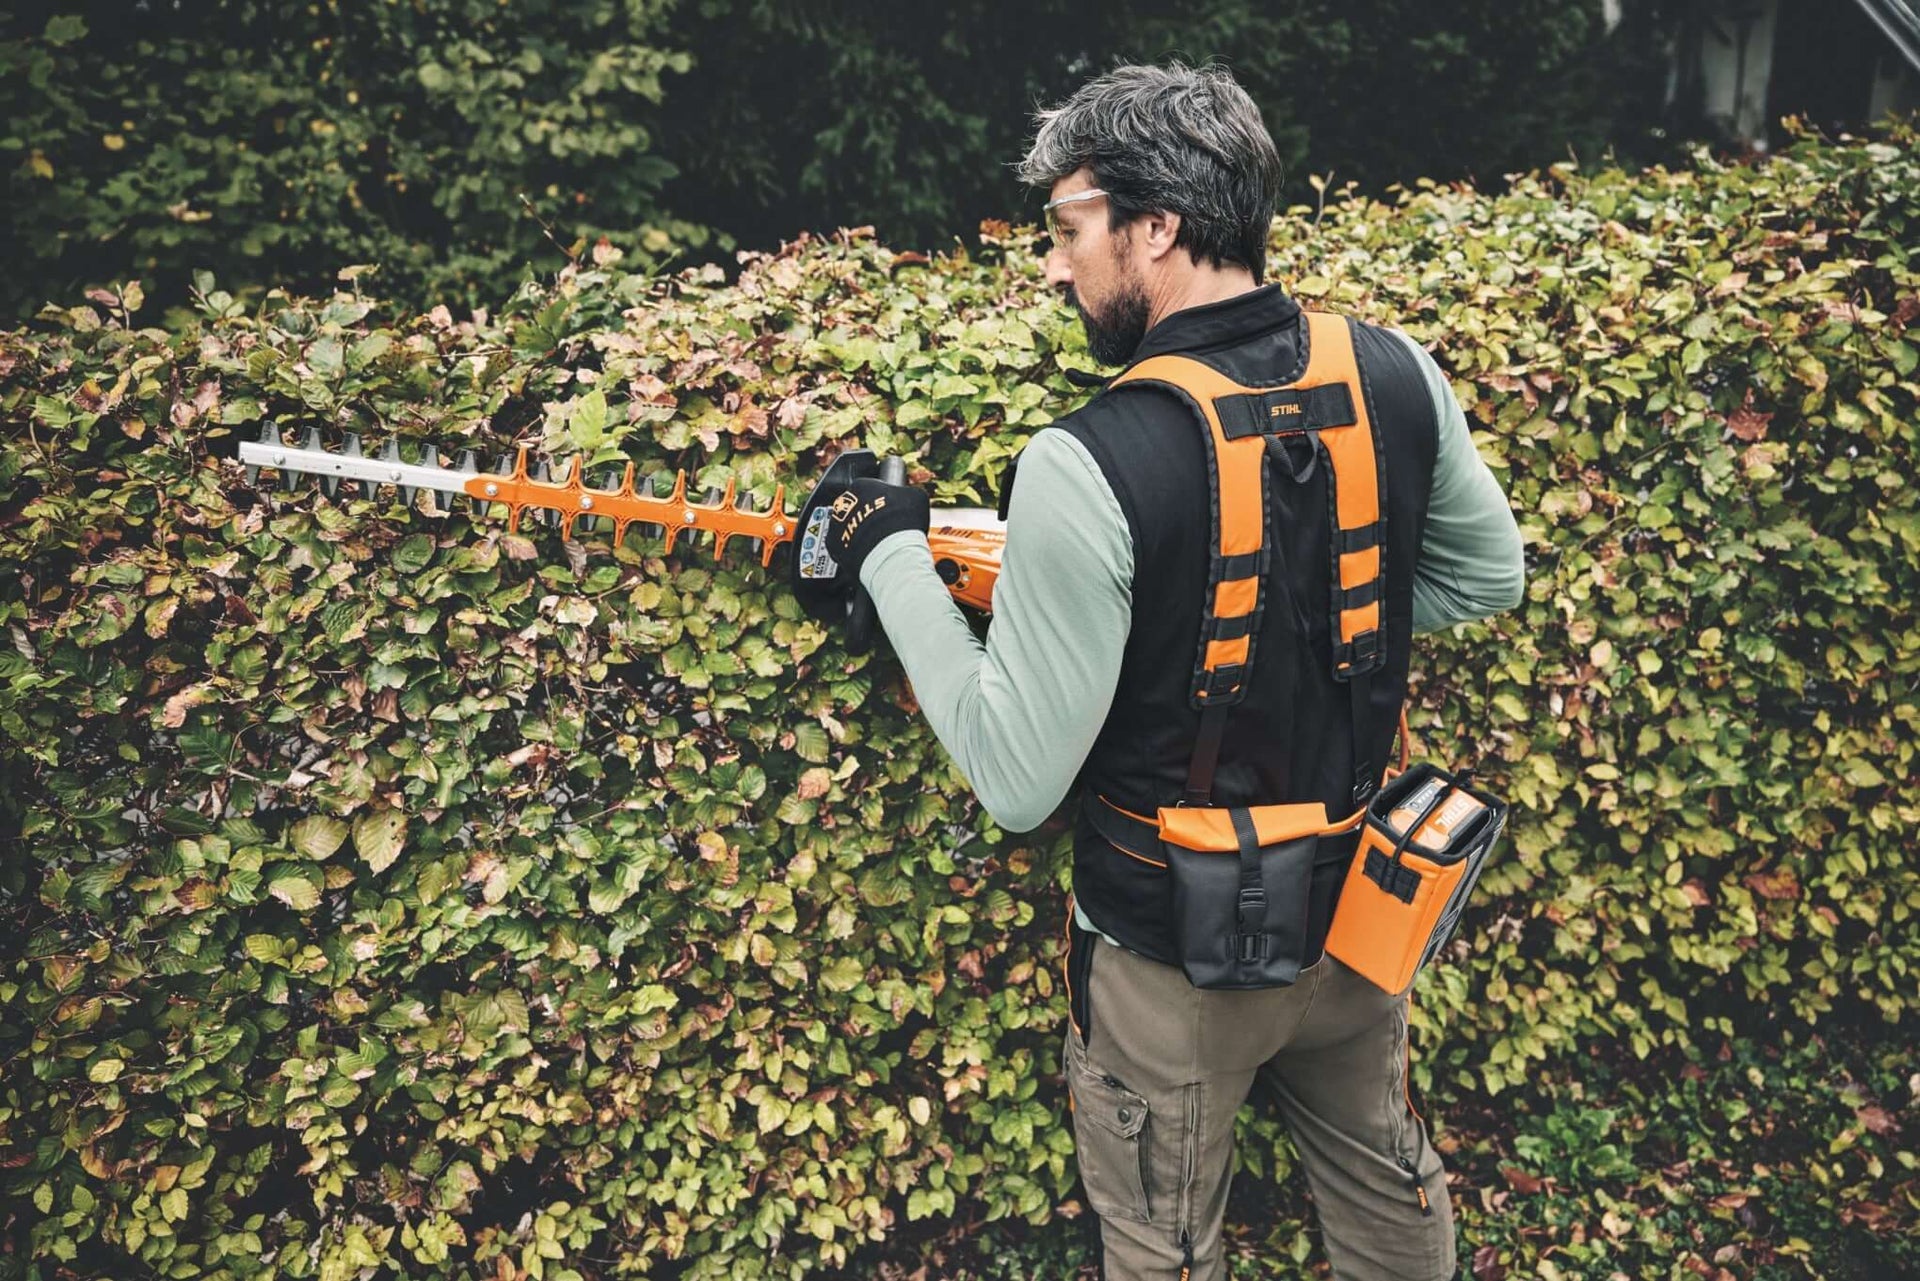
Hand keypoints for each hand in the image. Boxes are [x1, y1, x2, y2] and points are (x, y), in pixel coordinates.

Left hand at [820, 475, 928, 589]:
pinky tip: (868, 552)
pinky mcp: (833, 545)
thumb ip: (906, 493)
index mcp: (861, 486)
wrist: (892, 552)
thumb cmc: (904, 522)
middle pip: (855, 507)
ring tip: (877, 542)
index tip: (889, 509)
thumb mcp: (916, 497)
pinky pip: (842, 545)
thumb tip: (908, 497)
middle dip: (867, 516)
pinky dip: (853, 549)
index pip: (869, 489)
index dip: (880, 500)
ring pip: (847, 526)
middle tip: (883, 527)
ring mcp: (836, 524)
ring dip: (859, 532)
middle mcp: (844, 503)